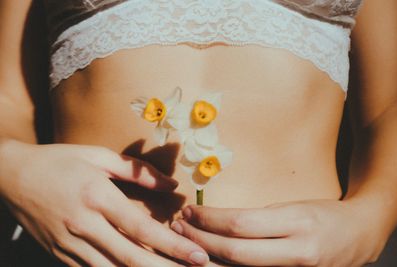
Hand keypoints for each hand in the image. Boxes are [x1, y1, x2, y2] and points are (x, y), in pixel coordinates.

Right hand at [0, 140, 208, 266]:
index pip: (142, 228)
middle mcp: (85, 225)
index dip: (174, 245)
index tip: (198, 255)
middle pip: (132, 257)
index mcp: (97, 197)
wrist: (12, 175)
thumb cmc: (59, 161)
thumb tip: (171, 184)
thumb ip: (137, 171)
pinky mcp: (60, 254)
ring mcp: (70, 244)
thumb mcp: (98, 156)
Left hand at [171, 199, 385, 266]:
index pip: (239, 224)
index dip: (208, 219)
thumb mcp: (290, 206)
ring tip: (187, 241)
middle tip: (179, 226)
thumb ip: (257, 219)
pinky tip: (210, 258)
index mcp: (295, 224)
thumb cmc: (321, 214)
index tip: (189, 210)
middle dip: (200, 239)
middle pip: (235, 251)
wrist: (358, 236)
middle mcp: (295, 253)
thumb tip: (216, 223)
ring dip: (208, 256)